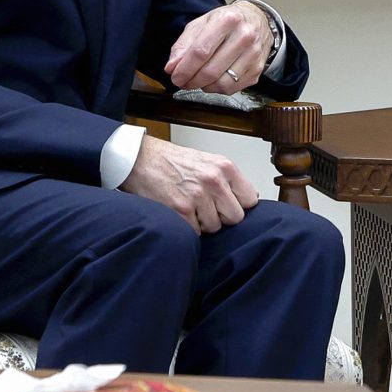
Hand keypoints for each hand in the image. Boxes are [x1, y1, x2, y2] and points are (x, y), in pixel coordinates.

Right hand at [121, 134, 259, 232]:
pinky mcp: (180, 210)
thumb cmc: (173, 162)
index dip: (238, 205)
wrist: (140, 159)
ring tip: (189, 207)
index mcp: (225, 167)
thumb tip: (248, 200)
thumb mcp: (208, 162)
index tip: (227, 205)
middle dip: (222, 217)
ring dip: (203, 223)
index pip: (250, 199)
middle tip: (206, 208)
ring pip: (215, 228)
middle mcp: (214, 180)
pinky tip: (179, 212)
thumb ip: (228, 180)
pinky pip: (195, 232)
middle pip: (235, 217)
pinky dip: (187, 227)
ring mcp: (197, 196)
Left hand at [166, 0, 274, 93]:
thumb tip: (172, 68)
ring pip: (221, 83)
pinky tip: (214, 80)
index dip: (184, 69)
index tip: (175, 77)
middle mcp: (244, 36)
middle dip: (191, 81)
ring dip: (204, 87)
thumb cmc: (226, 22)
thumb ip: (183, 45)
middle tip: (183, 82)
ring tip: (198, 80)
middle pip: (211, 70)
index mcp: (227, 20)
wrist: (258, 20)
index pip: (201, 51)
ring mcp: (253, 54)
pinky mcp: (257, 69)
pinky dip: (218, 88)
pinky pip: (232, 88)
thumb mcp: (201, 24)